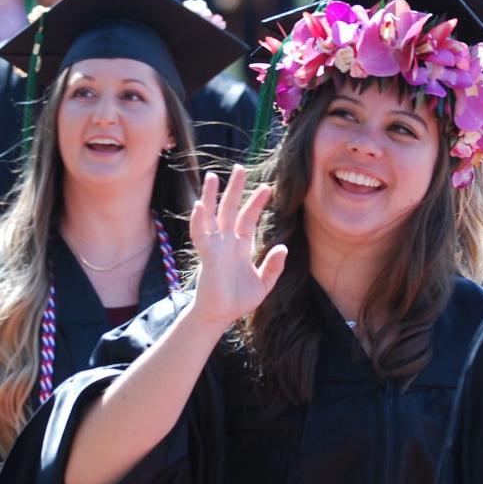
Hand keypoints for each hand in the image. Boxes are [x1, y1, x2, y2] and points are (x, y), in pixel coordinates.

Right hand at [186, 166, 286, 330]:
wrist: (220, 315)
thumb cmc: (238, 300)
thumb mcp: (264, 284)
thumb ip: (273, 266)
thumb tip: (283, 247)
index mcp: (241, 246)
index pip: (249, 218)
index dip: (256, 202)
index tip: (267, 187)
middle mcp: (227, 241)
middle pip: (230, 209)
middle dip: (235, 188)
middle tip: (240, 168)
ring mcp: (215, 246)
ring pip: (212, 215)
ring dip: (211, 196)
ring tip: (212, 176)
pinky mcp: (207, 255)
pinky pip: (201, 234)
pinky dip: (199, 220)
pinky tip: (199, 205)